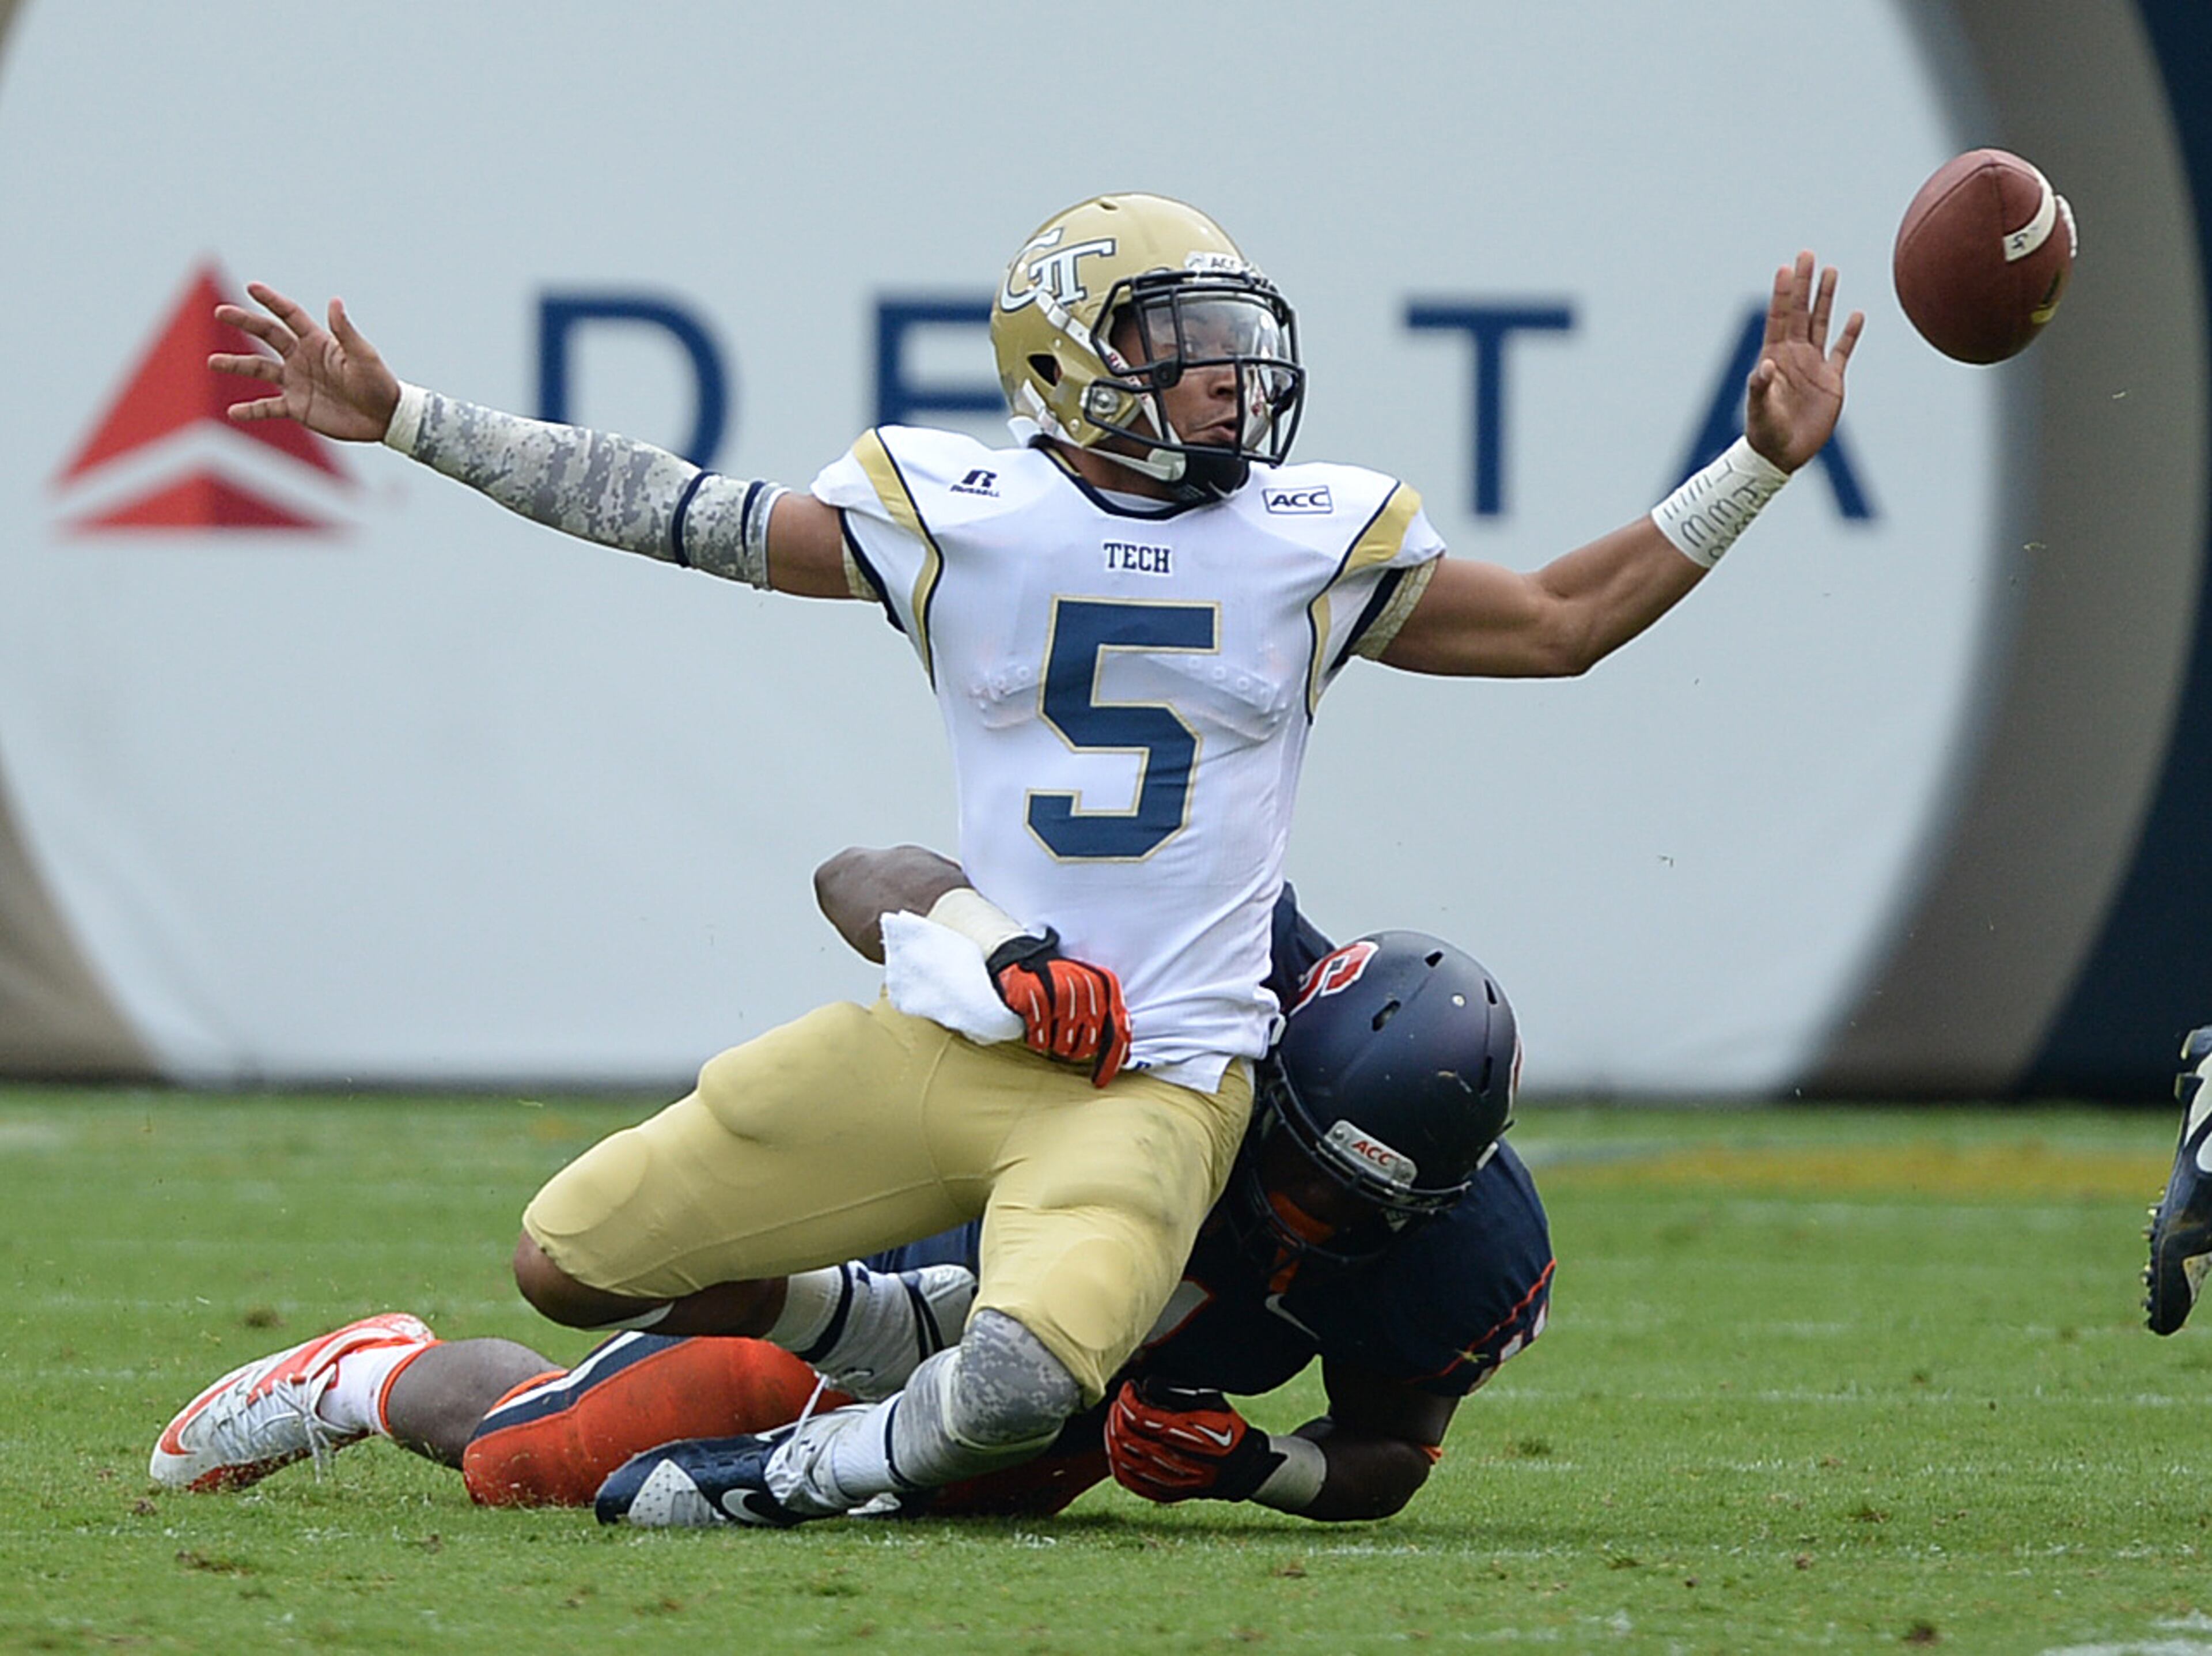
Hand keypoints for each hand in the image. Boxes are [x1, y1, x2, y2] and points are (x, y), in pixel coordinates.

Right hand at [210, 282, 401, 442]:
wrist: (384, 417)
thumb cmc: (378, 382)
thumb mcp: (364, 356)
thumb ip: (345, 331)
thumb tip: (335, 301)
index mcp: (317, 341)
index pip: (289, 315)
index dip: (272, 300)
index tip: (252, 287)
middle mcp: (301, 358)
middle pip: (267, 335)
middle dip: (244, 322)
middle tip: (221, 312)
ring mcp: (296, 382)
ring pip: (259, 369)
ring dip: (236, 365)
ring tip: (213, 362)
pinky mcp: (297, 407)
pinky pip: (268, 407)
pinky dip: (251, 410)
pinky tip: (233, 412)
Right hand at [986, 928, 1130, 1086]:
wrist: (1024, 963)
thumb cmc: (1061, 986)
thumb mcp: (1091, 997)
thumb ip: (1108, 1021)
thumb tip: (1124, 1058)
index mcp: (1106, 985)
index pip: (1117, 1032)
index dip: (1110, 1062)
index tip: (1099, 1081)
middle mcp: (1087, 985)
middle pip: (1088, 1044)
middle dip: (1074, 1050)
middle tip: (1062, 1038)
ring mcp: (1061, 989)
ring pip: (1063, 1044)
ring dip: (1054, 1043)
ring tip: (1048, 1027)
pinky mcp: (1035, 995)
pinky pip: (1040, 1037)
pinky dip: (1036, 1040)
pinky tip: (1035, 1028)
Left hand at [1104, 1380, 1283, 1503]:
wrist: (1242, 1466)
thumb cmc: (1225, 1428)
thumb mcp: (1209, 1399)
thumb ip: (1175, 1392)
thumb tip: (1145, 1386)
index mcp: (1185, 1433)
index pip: (1140, 1415)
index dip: (1127, 1398)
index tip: (1129, 1387)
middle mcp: (1173, 1458)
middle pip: (1125, 1437)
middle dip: (1116, 1414)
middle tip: (1120, 1402)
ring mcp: (1167, 1479)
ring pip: (1121, 1459)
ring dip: (1111, 1436)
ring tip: (1116, 1421)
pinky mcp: (1164, 1493)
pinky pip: (1128, 1481)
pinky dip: (1116, 1462)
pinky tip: (1117, 1448)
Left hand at [1744, 252, 1863, 473]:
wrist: (1783, 455)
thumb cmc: (1765, 433)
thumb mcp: (1760, 410)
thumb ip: (1760, 388)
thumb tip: (1765, 366)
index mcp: (1774, 357)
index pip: (1778, 317)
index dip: (1781, 293)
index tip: (1785, 267)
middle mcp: (1794, 355)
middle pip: (1800, 311)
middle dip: (1803, 283)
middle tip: (1806, 254)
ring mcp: (1813, 364)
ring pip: (1820, 322)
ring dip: (1825, 297)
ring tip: (1830, 270)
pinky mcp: (1831, 379)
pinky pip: (1843, 350)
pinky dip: (1850, 333)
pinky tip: (1857, 314)